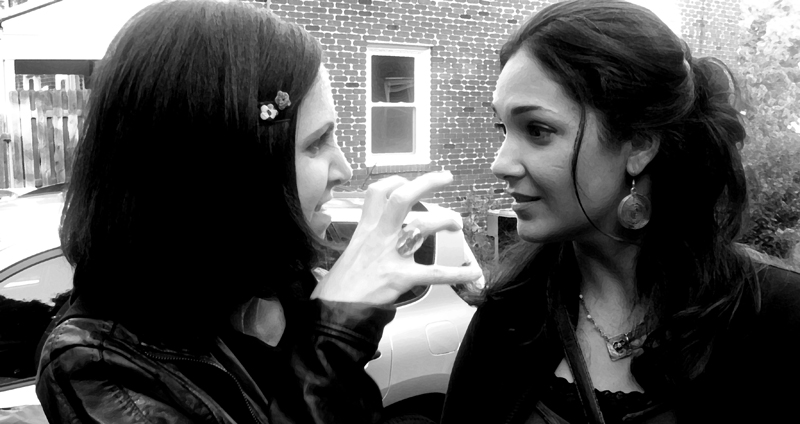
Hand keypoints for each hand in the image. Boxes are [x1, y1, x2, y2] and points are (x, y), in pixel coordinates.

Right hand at [311, 171, 483, 304]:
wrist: (334, 311)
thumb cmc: (337, 288)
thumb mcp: (343, 257)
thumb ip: (356, 249)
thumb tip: (349, 256)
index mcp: (365, 230)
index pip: (377, 193)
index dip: (395, 181)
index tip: (408, 182)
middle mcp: (380, 236)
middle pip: (402, 198)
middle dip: (426, 183)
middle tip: (445, 178)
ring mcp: (392, 255)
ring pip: (422, 225)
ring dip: (445, 219)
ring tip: (457, 222)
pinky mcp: (401, 277)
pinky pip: (435, 273)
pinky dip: (457, 273)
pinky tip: (472, 273)